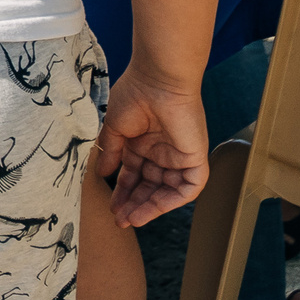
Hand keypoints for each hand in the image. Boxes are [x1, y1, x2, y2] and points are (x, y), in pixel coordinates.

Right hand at [95, 67, 209, 227]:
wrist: (157, 81)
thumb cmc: (134, 96)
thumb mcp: (115, 128)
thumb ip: (111, 153)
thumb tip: (104, 173)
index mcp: (142, 143)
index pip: (134, 175)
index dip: (123, 191)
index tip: (111, 206)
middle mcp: (161, 152)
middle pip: (149, 186)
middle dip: (134, 203)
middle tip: (119, 219)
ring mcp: (179, 157)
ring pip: (167, 191)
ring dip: (150, 206)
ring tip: (131, 218)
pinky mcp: (195, 159)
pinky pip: (189, 187)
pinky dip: (173, 201)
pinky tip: (152, 209)